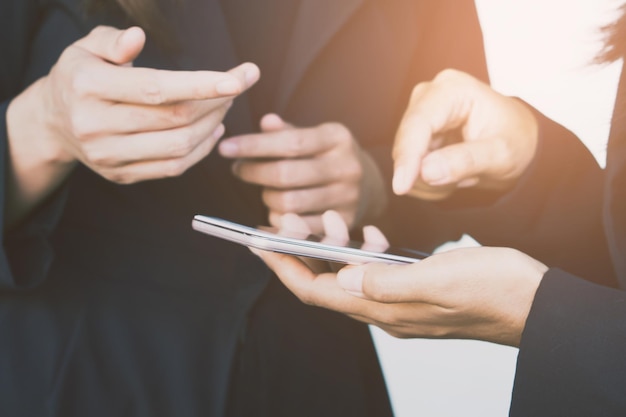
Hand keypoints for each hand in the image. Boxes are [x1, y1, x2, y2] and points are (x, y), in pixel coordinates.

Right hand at [6, 25, 258, 225]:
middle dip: (216, 101)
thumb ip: (113, 40)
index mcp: (87, 86)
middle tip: (236, 85)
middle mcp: (95, 125)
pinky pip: (173, 167)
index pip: (156, 88)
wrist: (54, 123)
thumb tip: (137, 36)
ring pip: (179, 146)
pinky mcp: (121, 175)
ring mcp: (108, 155)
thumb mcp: (86, 47)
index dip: (201, 84)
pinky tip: (212, 128)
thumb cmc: (80, 76)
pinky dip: (201, 149)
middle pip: (174, 119)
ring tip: (224, 104)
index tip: (239, 79)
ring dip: (212, 125)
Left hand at [218, 114, 386, 232]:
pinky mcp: (345, 223)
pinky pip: (298, 227)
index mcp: (338, 138)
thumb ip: (288, 132)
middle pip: (285, 175)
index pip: (289, 142)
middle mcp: (347, 166)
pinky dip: (279, 220)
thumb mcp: (315, 136)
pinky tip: (275, 210)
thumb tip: (266, 122)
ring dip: (266, 198)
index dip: (253, 146)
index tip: (225, 148)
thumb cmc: (330, 157)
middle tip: (239, 169)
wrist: (370, 186)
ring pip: (289, 204)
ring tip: (265, 190)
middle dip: (253, 173)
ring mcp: (347, 197)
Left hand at [255, 221, 545, 346]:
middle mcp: (385, 310)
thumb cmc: (491, 290)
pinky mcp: (415, 291)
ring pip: (350, 275)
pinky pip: (376, 274)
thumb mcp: (437, 279)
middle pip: (326, 282)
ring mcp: (400, 303)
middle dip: (301, 251)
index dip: (283, 267)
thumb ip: (386, 281)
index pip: (316, 290)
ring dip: (334, 248)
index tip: (257, 243)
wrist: (533, 302)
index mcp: (384, 309)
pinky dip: (366, 252)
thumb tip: (342, 276)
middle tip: (285, 220)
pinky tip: (374, 233)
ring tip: (332, 219)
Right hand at [392, 69, 538, 200]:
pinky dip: (429, 181)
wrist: (519, 141)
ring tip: (465, 174)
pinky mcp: (416, 133)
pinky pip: (409, 167)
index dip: (408, 156)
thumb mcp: (501, 154)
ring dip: (432, 179)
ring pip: (405, 158)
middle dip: (429, 172)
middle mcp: (429, 96)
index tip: (401, 186)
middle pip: (407, 142)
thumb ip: (466, 161)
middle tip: (466, 179)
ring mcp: (420, 114)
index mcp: (452, 90)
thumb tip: (426, 172)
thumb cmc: (515, 140)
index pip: (418, 124)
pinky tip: (453, 173)